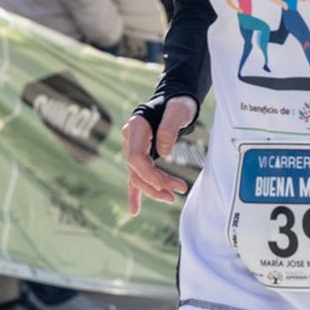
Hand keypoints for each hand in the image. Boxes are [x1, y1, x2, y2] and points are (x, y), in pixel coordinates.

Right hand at [122, 98, 195, 213]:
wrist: (177, 100)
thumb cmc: (178, 104)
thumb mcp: (178, 110)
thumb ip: (169, 128)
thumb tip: (163, 153)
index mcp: (136, 127)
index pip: (135, 157)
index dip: (149, 174)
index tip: (166, 185)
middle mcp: (130, 138)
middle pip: (136, 170)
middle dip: (155, 184)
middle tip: (177, 192)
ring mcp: (133, 147)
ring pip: (137, 175)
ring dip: (153, 189)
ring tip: (171, 198)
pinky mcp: (140, 155)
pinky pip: (135, 176)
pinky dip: (136, 192)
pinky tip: (135, 210)